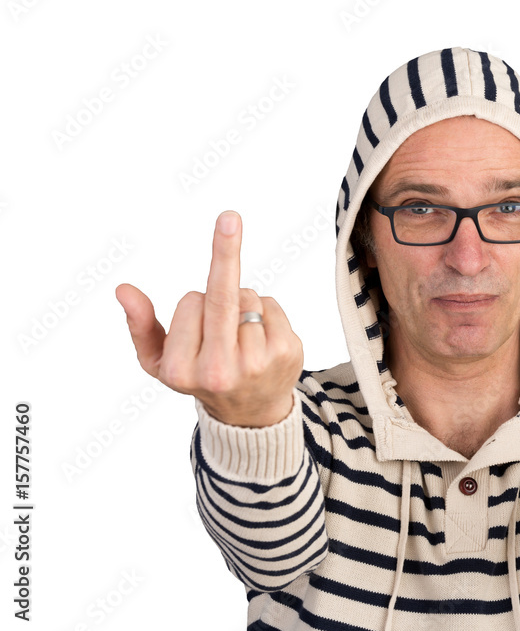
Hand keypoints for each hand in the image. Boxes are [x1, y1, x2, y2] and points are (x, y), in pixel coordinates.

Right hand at [116, 211, 303, 426]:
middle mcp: (219, 370)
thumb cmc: (200, 377)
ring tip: (241, 334)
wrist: (251, 413)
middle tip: (230, 216)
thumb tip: (124, 290)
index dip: (193, 303)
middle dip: (225, 251)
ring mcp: (256, 363)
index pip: (190, 302)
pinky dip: (265, 309)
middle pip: (223, 295)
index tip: (195, 324)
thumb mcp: (159, 361)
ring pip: (249, 297)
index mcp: (181, 370)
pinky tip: (261, 336)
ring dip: (243, 302)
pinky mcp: (285, 353)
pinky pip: (271, 305)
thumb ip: (140, 325)